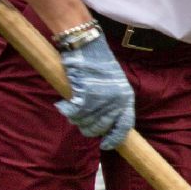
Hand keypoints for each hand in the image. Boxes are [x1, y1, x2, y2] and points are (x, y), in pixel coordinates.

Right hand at [55, 33, 135, 149]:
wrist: (88, 45)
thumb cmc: (99, 63)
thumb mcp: (115, 84)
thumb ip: (113, 102)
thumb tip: (105, 123)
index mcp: (126, 98)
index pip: (125, 126)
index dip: (115, 138)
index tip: (106, 145)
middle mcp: (116, 101)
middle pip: (101, 127)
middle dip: (90, 128)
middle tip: (81, 122)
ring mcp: (101, 99)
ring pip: (86, 122)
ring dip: (77, 119)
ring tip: (73, 109)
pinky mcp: (85, 95)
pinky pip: (74, 113)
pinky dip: (67, 111)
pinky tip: (64, 105)